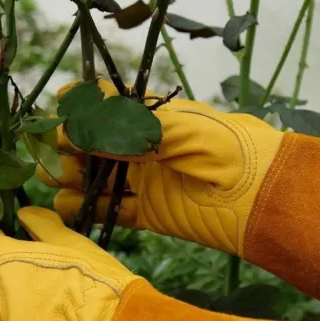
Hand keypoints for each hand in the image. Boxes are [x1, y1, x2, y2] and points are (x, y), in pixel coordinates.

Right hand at [41, 80, 283, 255]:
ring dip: (70, 179)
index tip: (58, 112)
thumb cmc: (227, 148)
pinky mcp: (146, 213)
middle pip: (89, 145)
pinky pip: (108, 211)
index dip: (77, 109)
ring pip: (92, 179)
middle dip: (67, 147)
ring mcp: (142, 180)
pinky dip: (84, 210)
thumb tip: (74, 125)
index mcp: (150, 118)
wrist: (261, 195)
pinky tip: (68, 206)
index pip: (103, 108)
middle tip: (59, 155)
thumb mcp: (179, 128)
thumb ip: (126, 128)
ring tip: (61, 181)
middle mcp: (140, 147)